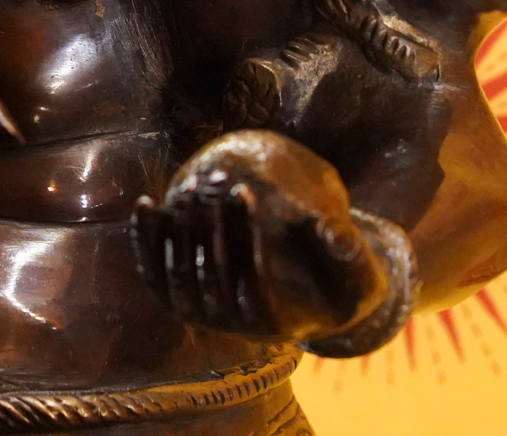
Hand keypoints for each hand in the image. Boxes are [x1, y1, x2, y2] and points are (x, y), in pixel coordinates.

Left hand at [133, 130, 389, 341]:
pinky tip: (146, 203)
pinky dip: (146, 241)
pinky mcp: (178, 301)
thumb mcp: (359, 278)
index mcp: (275, 327)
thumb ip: (351, 256)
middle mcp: (232, 328)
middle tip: (214, 178)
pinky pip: (154, 273)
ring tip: (189, 184)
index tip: (246, 190)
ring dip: (178, 229)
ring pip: (179, 276)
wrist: (302, 300)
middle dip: (210, 224)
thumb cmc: (337, 287)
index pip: (253, 286)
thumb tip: (329, 226)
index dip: (246, 238)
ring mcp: (201, 316)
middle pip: (211, 277)